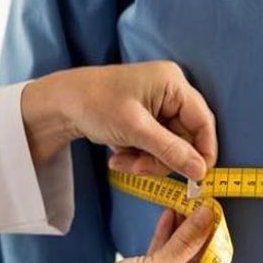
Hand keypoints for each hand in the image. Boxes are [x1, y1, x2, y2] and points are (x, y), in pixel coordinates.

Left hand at [21, 61, 216, 179]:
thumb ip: (171, 151)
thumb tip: (201, 172)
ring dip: (147, 160)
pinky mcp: (146, 118)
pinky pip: (154, 144)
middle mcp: (170, 91)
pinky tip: (118, 155)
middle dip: (162, 159)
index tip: (197, 178)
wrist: (58, 103)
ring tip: (121, 161)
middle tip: (138, 169)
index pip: (203, 122)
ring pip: (169, 145)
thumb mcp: (135, 130)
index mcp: (173, 84)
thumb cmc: (95, 104)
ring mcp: (158, 105)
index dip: (203, 151)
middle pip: (185, 137)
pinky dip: (139, 155)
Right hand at [34, 206, 213, 262]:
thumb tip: (208, 218)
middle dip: (195, 235)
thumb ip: (186, 242)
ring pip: (175, 261)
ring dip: (179, 234)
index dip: (213, 242)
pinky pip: (159, 262)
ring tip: (185, 206)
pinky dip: (163, 241)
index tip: (216, 217)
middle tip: (202, 207)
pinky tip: (168, 218)